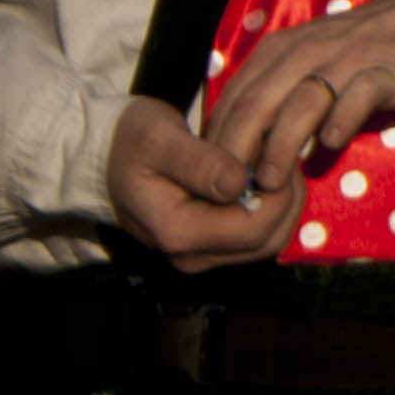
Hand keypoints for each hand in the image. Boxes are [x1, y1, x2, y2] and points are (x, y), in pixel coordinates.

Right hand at [106, 94, 292, 271]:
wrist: (107, 157)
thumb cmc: (133, 141)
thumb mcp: (159, 139)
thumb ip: (198, 163)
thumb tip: (239, 183)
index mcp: (177, 232)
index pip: (254, 229)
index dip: (280, 195)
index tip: (280, 155)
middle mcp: (190, 255)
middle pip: (266, 242)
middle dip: (287, 200)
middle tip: (283, 157)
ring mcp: (199, 255)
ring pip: (266, 243)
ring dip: (281, 206)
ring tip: (273, 164)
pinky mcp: (207, 247)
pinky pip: (254, 238)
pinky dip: (269, 210)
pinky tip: (262, 177)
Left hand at [202, 0, 394, 199]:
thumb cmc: (357, 58)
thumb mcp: (305, 71)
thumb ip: (274, 103)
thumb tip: (236, 157)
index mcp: (278, 52)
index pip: (234, 99)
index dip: (217, 142)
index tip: (212, 182)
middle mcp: (305, 52)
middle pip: (259, 103)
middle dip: (237, 149)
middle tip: (230, 191)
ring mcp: (345, 60)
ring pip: (302, 102)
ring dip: (281, 144)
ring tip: (270, 182)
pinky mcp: (384, 72)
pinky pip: (358, 96)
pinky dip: (341, 119)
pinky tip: (330, 144)